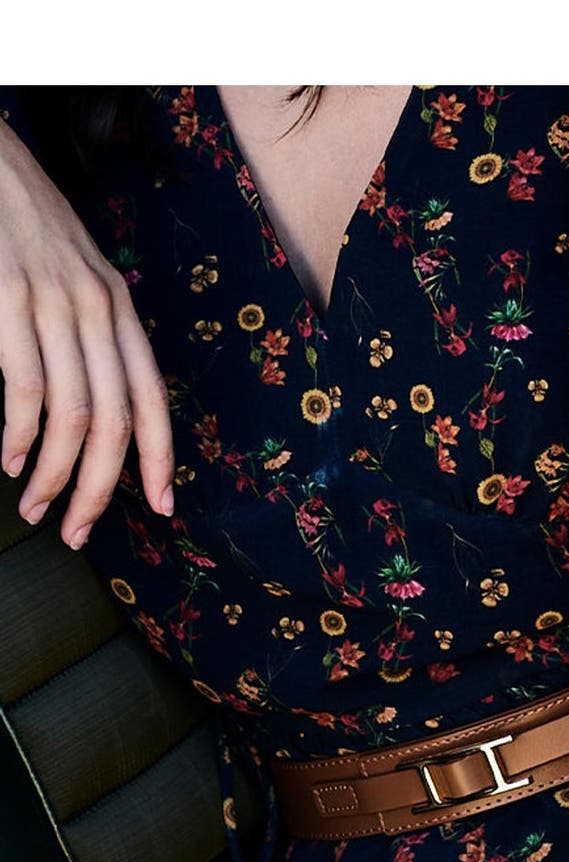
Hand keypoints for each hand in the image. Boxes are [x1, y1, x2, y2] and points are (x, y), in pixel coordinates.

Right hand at [0, 115, 173, 549]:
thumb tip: (99, 416)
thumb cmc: (27, 232)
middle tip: (80, 531)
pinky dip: (21, 436)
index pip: (154, 399)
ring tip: (39, 508)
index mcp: (121, 312)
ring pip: (73, 414)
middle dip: (102, 488)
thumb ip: (94, 342)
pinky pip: (26, 388)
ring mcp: (53, 305)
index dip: (161, 459)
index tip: (162, 508)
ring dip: (56, 475)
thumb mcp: (78, 282)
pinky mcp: (8, 299)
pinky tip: (12, 460)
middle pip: (116, 421)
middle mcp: (98, 310)